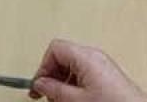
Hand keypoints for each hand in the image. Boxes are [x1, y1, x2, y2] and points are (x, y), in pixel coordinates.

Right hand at [28, 40, 146, 101]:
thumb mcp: (77, 100)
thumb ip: (55, 90)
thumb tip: (40, 83)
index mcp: (85, 56)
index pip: (55, 49)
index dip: (43, 67)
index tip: (39, 86)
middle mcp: (94, 55)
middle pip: (63, 57)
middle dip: (53, 77)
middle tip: (49, 96)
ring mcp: (102, 64)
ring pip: (72, 66)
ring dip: (63, 83)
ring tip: (63, 100)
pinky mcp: (107, 74)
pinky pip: (84, 73)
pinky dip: (75, 85)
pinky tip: (76, 99)